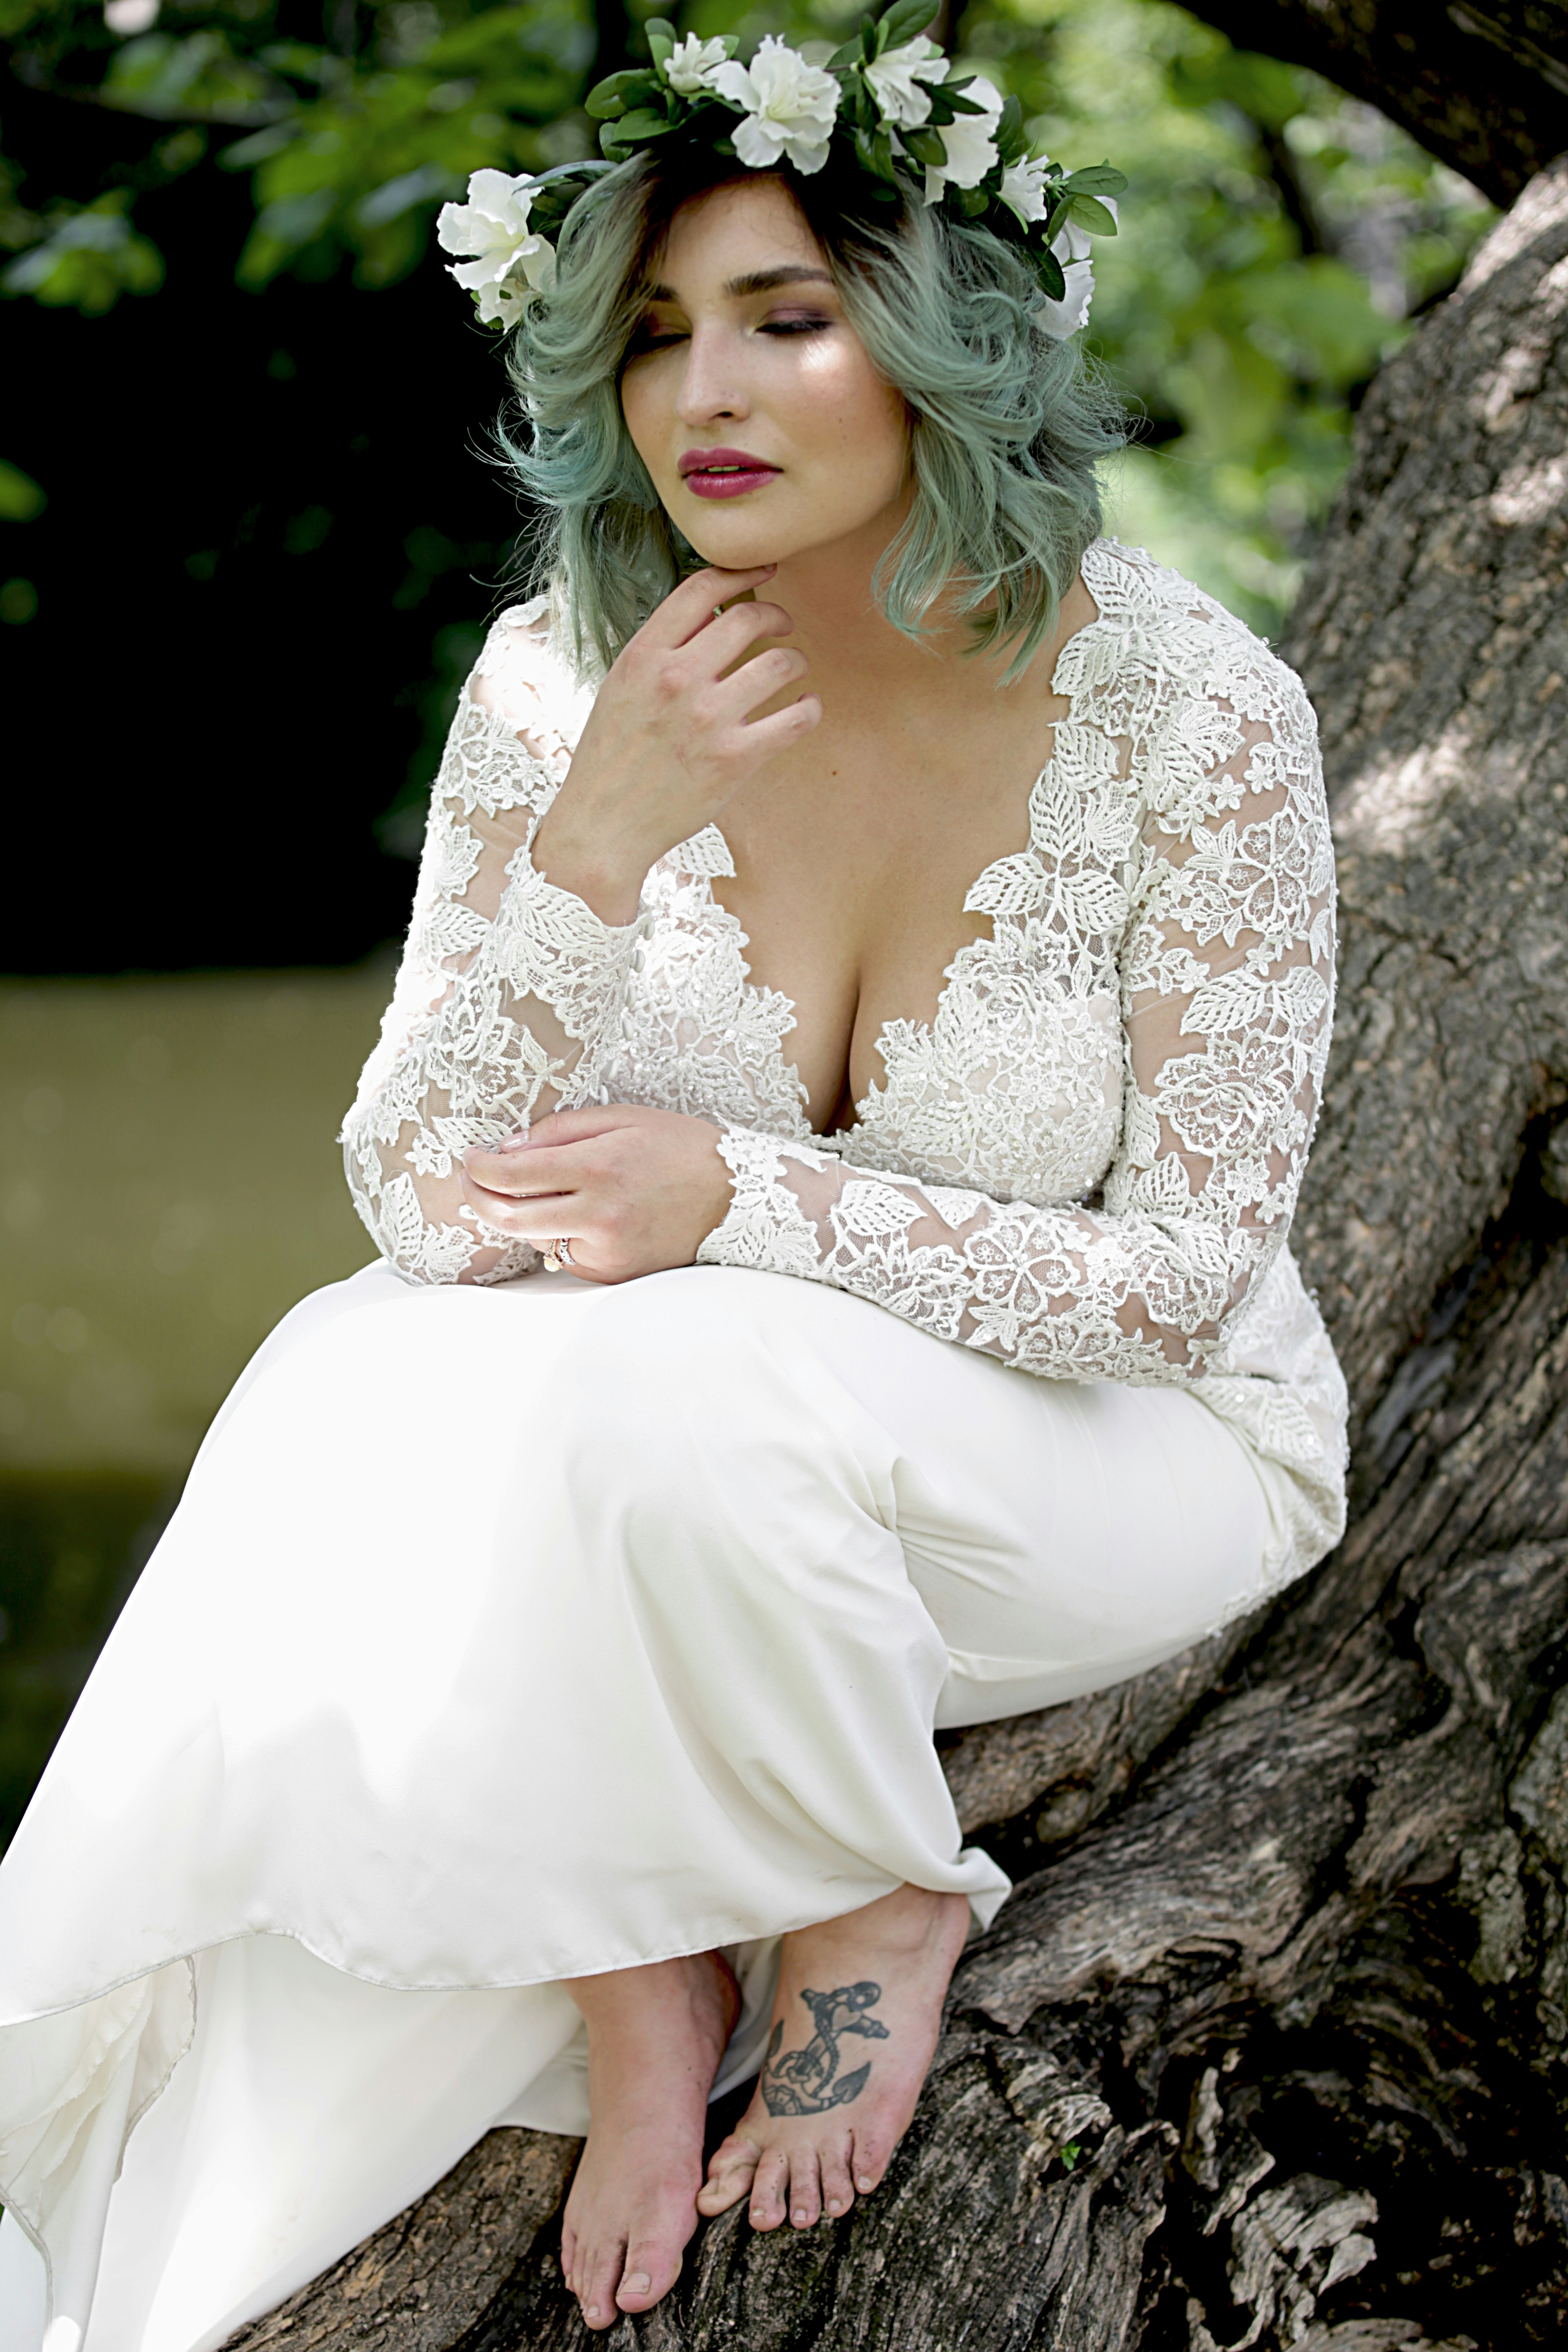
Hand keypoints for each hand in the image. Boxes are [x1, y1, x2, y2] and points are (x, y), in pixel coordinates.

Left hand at [459, 1103, 733, 1283]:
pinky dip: (558, 1233)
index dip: (479, 1166)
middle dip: (479, 1197)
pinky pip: (565, 1255)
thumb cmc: (681, 1148)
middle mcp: (600, 1216)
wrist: (739, 1199)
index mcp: (600, 1168)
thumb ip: (561, 1130)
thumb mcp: (623, 1118)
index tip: (470, 1156)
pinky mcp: (614, 1274)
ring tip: (537, 1188)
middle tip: (471, 1179)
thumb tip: (506, 1148)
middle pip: (509, 1217)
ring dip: (522, 1214)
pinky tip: (578, 1214)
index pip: (513, 1174)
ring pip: (535, 1237)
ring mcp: (607, 1252)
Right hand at [530, 565, 820, 922]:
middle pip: (749, 618)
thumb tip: (710, 617)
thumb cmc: (609, 760)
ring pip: (780, 663)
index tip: (763, 573)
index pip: (701, 589)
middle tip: (782, 627)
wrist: (602, 828)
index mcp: (643, 656)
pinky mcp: (735, 759)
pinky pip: (795, 718)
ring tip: (793, 669)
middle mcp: (677, 679)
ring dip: (796, 660)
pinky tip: (805, 708)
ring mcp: (708, 719)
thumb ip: (660, 652)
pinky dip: (809, 708)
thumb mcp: (620, 689)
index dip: (741, 573)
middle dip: (776, 616)